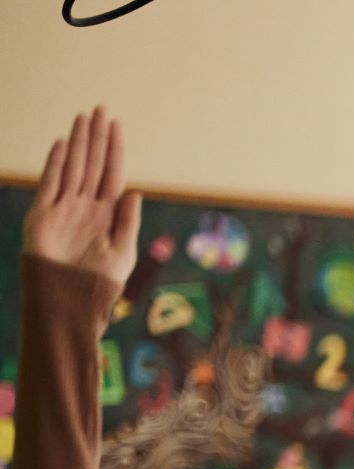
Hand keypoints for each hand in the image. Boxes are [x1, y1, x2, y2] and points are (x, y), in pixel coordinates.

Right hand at [24, 107, 140, 290]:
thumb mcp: (122, 253)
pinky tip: (64, 143)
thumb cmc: (99, 284)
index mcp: (108, 215)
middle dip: (97, 137)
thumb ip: (127, 222)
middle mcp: (86, 207)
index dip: (115, 149)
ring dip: (79, 143)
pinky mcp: (44, 214)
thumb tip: (135, 191)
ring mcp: (65, 208)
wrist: (69, 301)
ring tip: (83, 118)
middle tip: (100, 109)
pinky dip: (57, 163)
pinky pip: (51, 182)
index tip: (116, 125)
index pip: (112, 174)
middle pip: (93, 164)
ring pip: (74, 167)